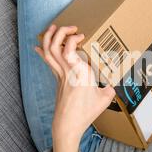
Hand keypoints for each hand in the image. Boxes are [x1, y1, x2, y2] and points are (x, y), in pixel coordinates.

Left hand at [35, 25, 114, 151]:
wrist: (67, 125)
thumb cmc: (85, 113)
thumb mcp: (104, 100)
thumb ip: (110, 89)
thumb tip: (112, 85)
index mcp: (80, 73)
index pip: (69, 49)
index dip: (73, 38)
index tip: (81, 35)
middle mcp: (67, 71)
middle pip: (55, 46)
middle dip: (60, 32)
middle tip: (70, 27)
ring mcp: (59, 75)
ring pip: (49, 52)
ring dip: (49, 37)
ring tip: (54, 28)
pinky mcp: (56, 79)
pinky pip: (47, 62)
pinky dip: (43, 51)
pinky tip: (39, 45)